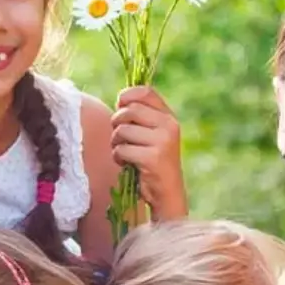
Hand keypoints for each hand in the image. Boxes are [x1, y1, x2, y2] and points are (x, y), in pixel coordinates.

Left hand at [111, 85, 187, 219]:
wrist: (167, 192)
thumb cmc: (153, 162)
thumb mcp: (153, 134)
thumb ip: (141, 116)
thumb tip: (121, 99)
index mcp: (169, 117)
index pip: (146, 92)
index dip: (127, 95)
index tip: (119, 105)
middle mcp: (169, 125)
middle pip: (129, 110)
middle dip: (116, 122)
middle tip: (118, 136)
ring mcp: (162, 141)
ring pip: (122, 130)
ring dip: (116, 142)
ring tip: (123, 152)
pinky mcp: (152, 158)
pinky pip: (121, 149)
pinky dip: (118, 157)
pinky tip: (126, 163)